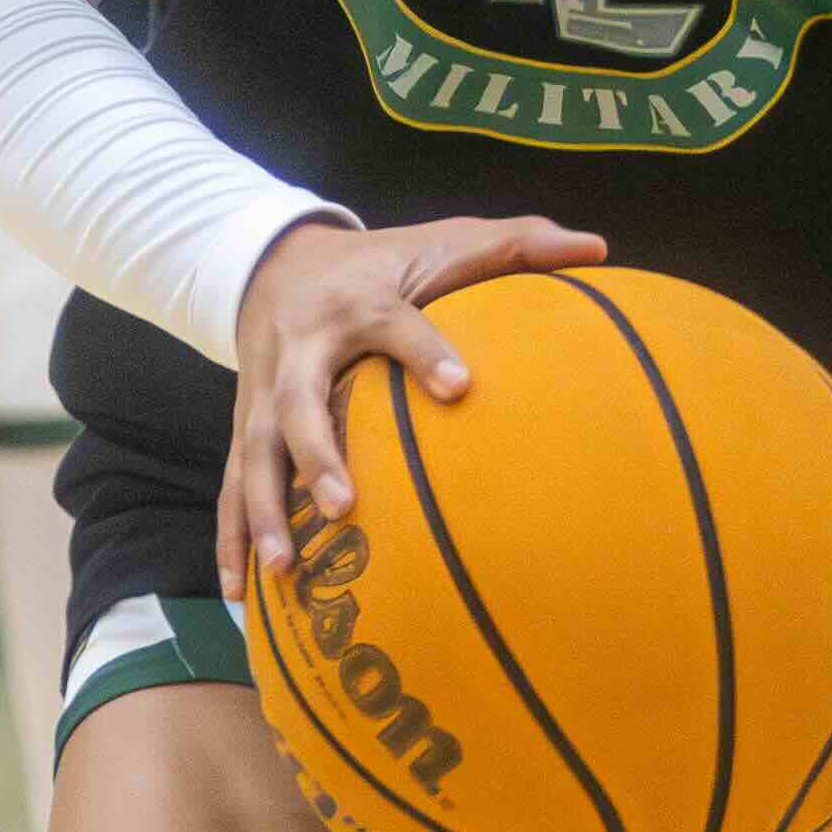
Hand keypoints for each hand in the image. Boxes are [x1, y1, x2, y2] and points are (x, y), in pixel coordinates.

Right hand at [217, 209, 610, 598]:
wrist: (276, 259)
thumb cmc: (384, 262)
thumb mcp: (444, 242)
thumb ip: (518, 244)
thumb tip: (598, 248)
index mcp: (359, 301)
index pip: (393, 323)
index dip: (425, 351)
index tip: (461, 387)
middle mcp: (303, 348)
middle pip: (299, 401)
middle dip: (316, 454)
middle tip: (344, 506)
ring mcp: (265, 390)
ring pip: (255, 452)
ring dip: (264, 511)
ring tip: (283, 568)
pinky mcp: (245, 422)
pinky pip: (233, 480)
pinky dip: (233, 534)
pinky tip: (242, 590)